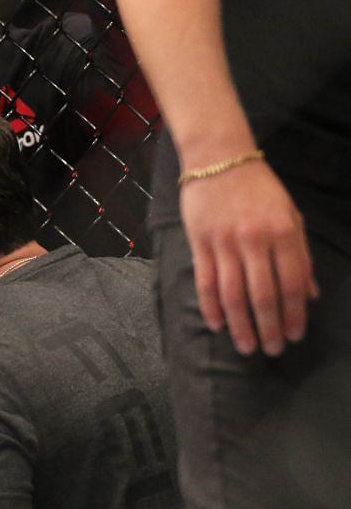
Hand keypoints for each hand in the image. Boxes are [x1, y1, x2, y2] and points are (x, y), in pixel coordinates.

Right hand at [180, 160, 317, 355]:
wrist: (219, 158)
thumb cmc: (259, 188)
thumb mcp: (290, 216)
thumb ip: (300, 255)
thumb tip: (310, 294)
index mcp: (284, 233)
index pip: (291, 283)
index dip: (294, 314)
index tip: (295, 335)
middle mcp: (255, 240)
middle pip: (263, 294)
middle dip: (270, 327)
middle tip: (272, 350)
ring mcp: (225, 243)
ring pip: (234, 294)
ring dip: (242, 325)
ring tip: (247, 347)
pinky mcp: (200, 243)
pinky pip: (206, 282)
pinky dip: (211, 307)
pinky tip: (217, 325)